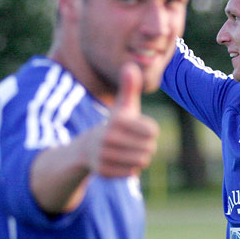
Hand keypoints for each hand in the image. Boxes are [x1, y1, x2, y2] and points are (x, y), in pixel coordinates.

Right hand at [85, 62, 158, 177]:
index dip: (149, 131)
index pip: (152, 131)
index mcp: (117, 120)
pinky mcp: (103, 171)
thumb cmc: (114, 124)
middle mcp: (108, 138)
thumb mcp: (122, 106)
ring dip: (139, 157)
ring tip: (128, 151)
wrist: (87, 148)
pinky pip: (132, 173)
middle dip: (146, 146)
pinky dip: (130, 169)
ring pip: (142, 161)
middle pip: (149, 148)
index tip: (138, 128)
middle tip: (133, 142)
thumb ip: (129, 87)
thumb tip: (131, 65)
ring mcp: (104, 156)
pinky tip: (120, 161)